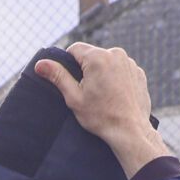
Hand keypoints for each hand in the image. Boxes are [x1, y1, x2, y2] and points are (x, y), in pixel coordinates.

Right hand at [37, 43, 171, 178]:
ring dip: (102, 74)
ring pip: (107, 62)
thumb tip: (40, 64)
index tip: (72, 81)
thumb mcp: (74, 97)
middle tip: (87, 93)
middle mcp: (116, 54)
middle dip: (87, 70)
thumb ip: (58, 76)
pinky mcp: (138, 72)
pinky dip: (116, 79)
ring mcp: (130, 63)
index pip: (75, 49)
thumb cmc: (101, 116)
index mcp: (97, 57)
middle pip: (92, 56)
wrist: (130, 130)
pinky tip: (115, 96)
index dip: (68, 64)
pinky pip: (121, 70)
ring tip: (103, 96)